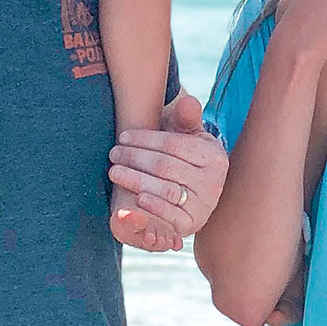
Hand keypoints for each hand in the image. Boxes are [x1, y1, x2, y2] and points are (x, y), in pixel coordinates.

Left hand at [108, 92, 229, 250]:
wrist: (194, 193)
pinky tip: (135, 198)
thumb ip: (186, 119)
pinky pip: (171, 216)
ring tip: (115, 172)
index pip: (174, 144)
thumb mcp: (188, 136)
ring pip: (165, 189)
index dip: (146, 139)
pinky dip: (153, 207)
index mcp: (213, 156)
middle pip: (166, 166)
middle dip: (135, 158)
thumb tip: (188, 101)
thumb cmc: (185, 158)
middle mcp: (213, 181)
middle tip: (113, 154)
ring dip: (136, 180)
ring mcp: (204, 204)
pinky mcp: (193, 224)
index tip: (123, 137)